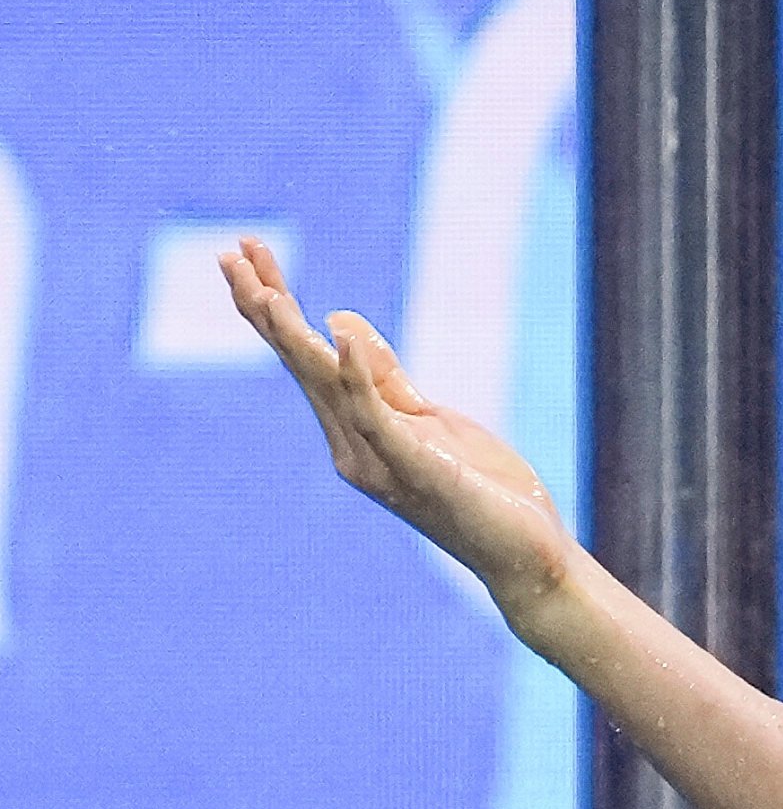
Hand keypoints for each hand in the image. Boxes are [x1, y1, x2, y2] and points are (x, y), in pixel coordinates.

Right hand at [220, 236, 576, 602]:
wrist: (526, 556)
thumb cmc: (482, 491)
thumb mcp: (433, 420)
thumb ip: (387, 379)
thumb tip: (340, 321)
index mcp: (356, 430)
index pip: (306, 358)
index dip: (276, 306)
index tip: (249, 253)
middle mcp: (352, 446)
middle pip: (300, 365)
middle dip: (265, 309)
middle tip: (231, 254)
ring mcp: (379, 461)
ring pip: (324, 387)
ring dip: (294, 337)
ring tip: (265, 290)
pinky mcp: (416, 470)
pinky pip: (378, 417)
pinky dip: (359, 375)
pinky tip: (341, 334)